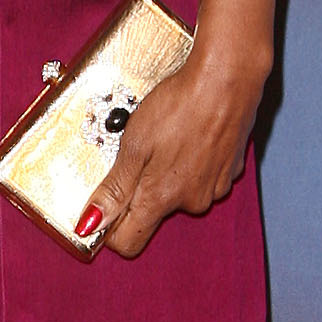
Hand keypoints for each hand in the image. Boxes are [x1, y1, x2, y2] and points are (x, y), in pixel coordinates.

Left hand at [78, 44, 267, 259]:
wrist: (227, 79)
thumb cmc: (180, 105)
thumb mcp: (134, 144)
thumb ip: (114, 188)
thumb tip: (91, 223)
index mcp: (161, 198)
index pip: (128, 242)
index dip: (110, 229)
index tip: (103, 207)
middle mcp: (191, 201)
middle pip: (153, 212)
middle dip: (141, 188)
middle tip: (140, 149)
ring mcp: (215, 187)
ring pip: (180, 192)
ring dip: (170, 171)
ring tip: (169, 135)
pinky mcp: (231, 170)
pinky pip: (203, 176)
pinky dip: (194, 160)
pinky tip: (190, 133)